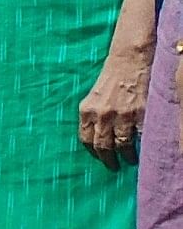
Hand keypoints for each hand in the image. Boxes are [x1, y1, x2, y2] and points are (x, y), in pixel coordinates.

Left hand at [84, 48, 147, 168]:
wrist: (129, 60)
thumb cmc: (110, 77)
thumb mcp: (93, 96)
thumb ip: (92, 115)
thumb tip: (95, 135)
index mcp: (87, 111)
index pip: (86, 140)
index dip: (93, 152)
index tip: (98, 158)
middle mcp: (102, 115)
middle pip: (103, 146)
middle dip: (108, 160)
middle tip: (113, 167)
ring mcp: (122, 115)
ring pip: (122, 145)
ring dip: (126, 156)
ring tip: (130, 160)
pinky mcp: (140, 113)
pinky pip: (140, 136)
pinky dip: (141, 145)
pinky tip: (143, 149)